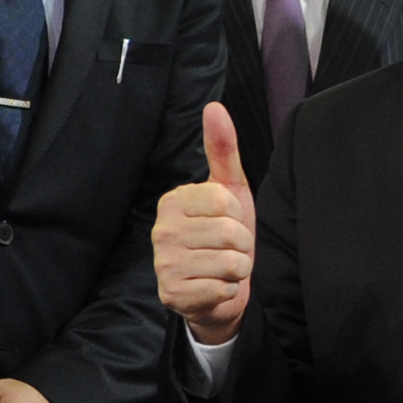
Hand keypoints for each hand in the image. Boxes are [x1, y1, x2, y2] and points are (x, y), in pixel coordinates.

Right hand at [154, 102, 255, 347]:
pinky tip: (215, 287)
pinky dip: (228, 290)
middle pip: (229, 233)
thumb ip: (223, 150)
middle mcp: (161, 231)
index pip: (225, 202)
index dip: (238, 216)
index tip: (228, 223)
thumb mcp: (229, 190)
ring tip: (223, 268)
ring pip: (230, 262)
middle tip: (229, 250)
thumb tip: (214, 107)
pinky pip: (222, 288)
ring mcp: (163, 264)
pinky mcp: (172, 295)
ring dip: (238, 269)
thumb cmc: (224, 236)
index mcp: (172, 201)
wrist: (219, 290)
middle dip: (242, 245)